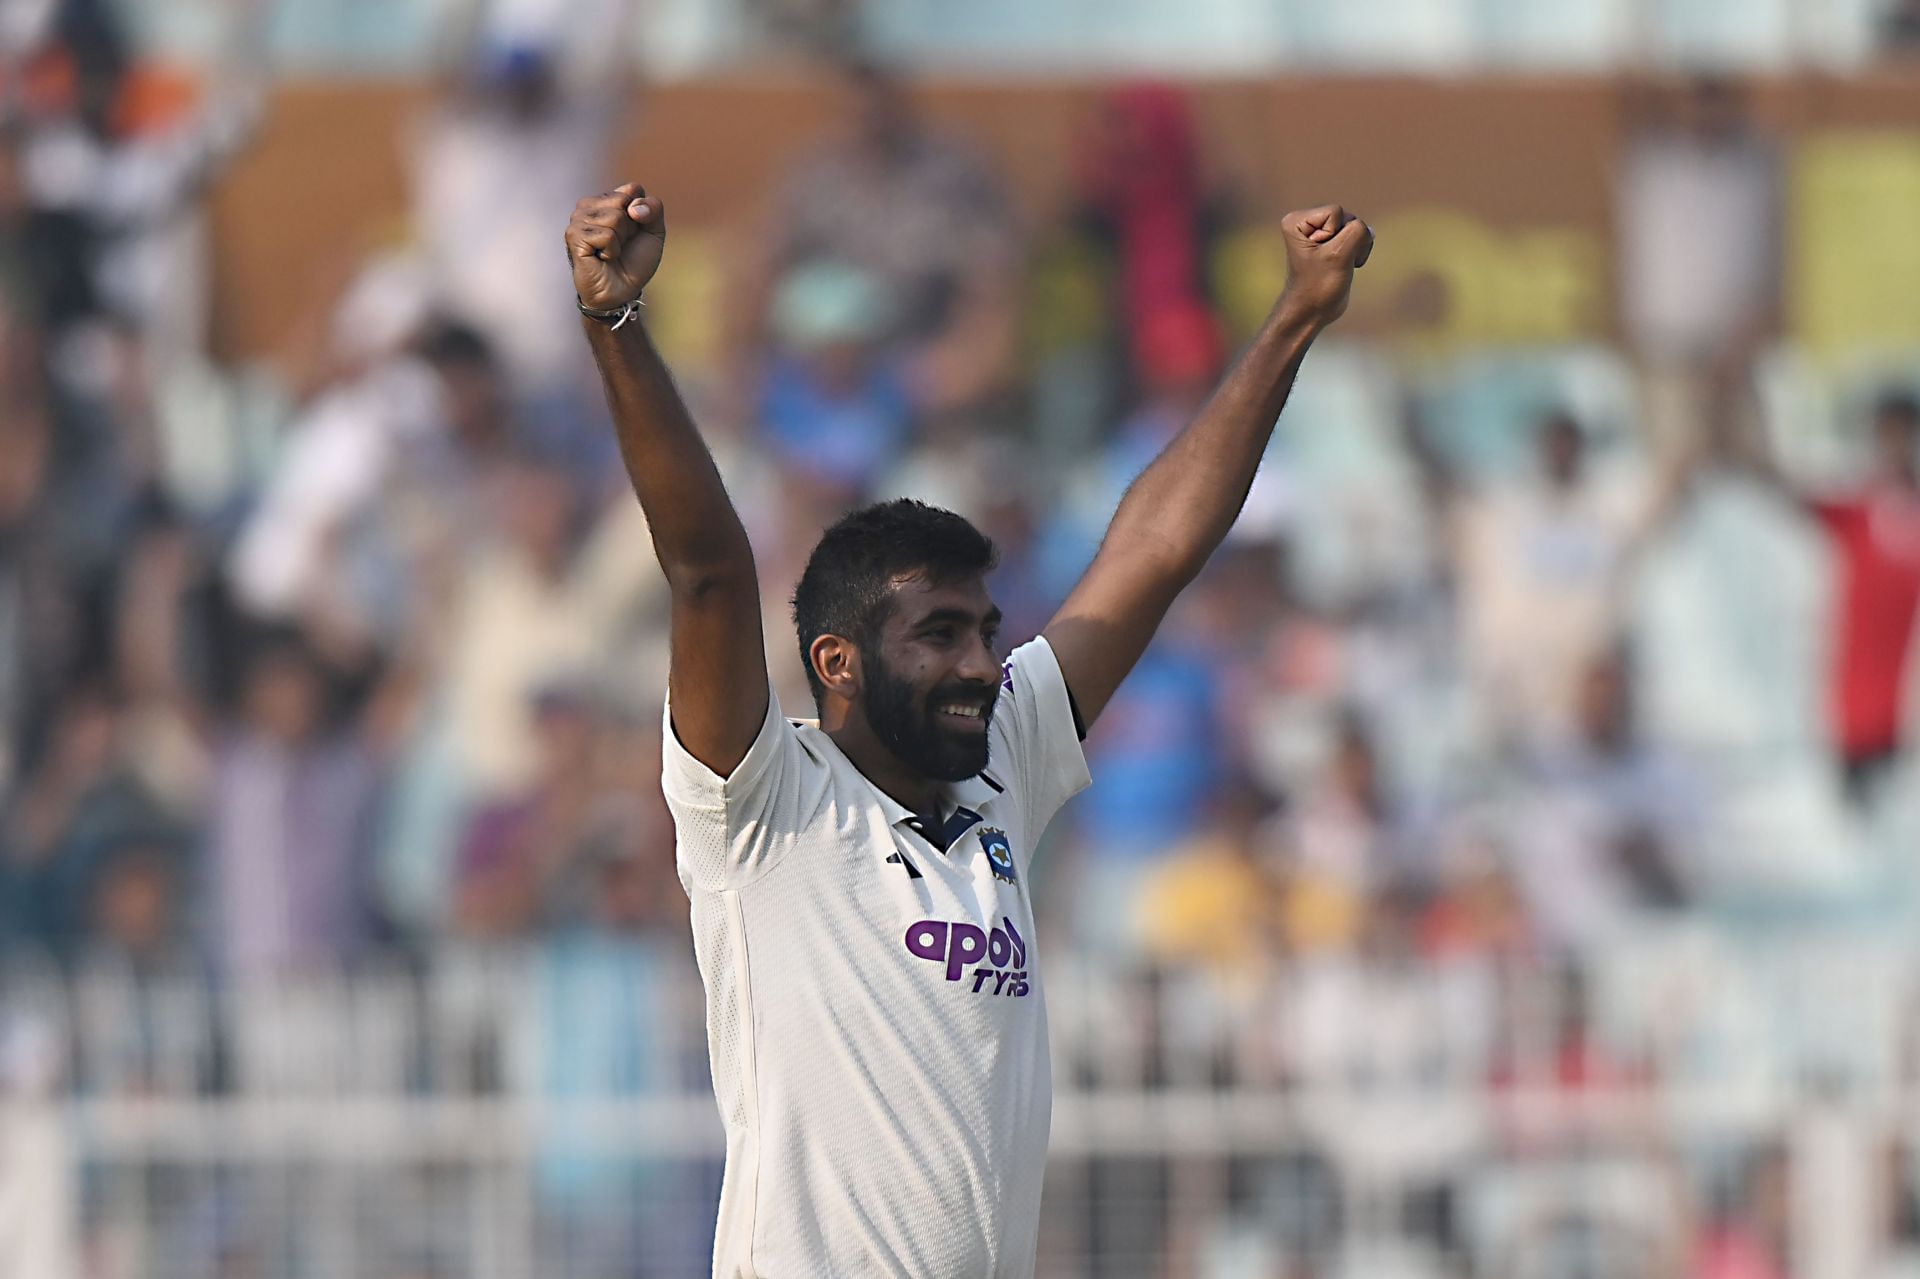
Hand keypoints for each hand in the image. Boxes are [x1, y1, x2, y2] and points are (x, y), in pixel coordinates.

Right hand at [566, 182, 666, 310]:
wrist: (622, 292)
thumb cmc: (634, 262)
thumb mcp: (654, 232)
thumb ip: (654, 208)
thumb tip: (633, 208)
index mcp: (606, 200)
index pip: (633, 189)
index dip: (643, 213)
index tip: (635, 232)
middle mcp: (588, 206)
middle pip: (624, 201)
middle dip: (631, 228)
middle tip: (621, 244)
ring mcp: (578, 220)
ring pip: (615, 218)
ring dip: (621, 241)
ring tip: (610, 252)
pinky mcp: (574, 236)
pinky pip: (606, 235)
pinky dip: (612, 251)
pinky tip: (602, 258)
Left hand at [1278, 205, 1372, 327]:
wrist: (1313, 311)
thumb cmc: (1319, 284)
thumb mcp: (1339, 254)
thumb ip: (1357, 231)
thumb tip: (1368, 230)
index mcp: (1297, 220)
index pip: (1336, 212)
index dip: (1336, 235)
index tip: (1322, 256)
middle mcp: (1306, 222)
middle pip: (1347, 217)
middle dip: (1348, 241)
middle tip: (1331, 262)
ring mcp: (1320, 231)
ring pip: (1355, 226)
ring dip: (1355, 247)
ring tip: (1339, 264)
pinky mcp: (1333, 241)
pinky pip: (1358, 235)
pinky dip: (1358, 250)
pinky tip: (1346, 264)